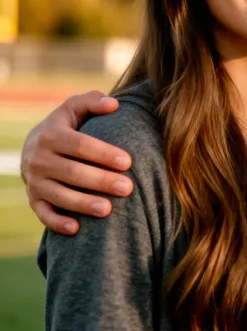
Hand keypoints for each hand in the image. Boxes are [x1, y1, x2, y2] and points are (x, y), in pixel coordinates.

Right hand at [21, 91, 132, 234]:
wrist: (34, 146)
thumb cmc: (66, 125)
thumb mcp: (75, 107)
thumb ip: (93, 101)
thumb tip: (114, 104)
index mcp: (51, 135)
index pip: (80, 146)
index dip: (103, 154)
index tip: (128, 162)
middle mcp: (39, 159)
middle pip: (73, 172)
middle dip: (101, 181)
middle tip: (128, 188)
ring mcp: (35, 181)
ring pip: (59, 195)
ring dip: (83, 204)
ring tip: (108, 210)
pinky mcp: (34, 200)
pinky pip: (44, 214)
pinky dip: (57, 223)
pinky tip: (77, 229)